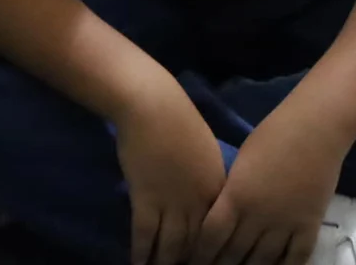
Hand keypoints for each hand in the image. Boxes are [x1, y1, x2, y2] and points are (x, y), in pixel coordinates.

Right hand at [113, 74, 226, 264]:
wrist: (152, 106)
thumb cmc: (179, 120)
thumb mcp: (206, 150)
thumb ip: (208, 177)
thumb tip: (206, 195)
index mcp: (218, 189)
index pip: (219, 232)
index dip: (212, 252)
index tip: (205, 261)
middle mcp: (200, 202)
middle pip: (197, 244)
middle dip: (189, 262)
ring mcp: (173, 203)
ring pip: (171, 246)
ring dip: (164, 263)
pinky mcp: (146, 200)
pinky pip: (144, 235)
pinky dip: (141, 253)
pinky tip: (137, 263)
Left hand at [192, 110, 345, 264]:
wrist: (315, 129)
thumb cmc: (272, 136)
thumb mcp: (240, 164)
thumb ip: (231, 194)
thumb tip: (222, 217)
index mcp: (235, 196)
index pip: (211, 236)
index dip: (200, 253)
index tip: (193, 261)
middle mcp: (257, 216)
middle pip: (233, 253)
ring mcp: (285, 224)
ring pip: (262, 262)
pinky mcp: (309, 227)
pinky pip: (295, 259)